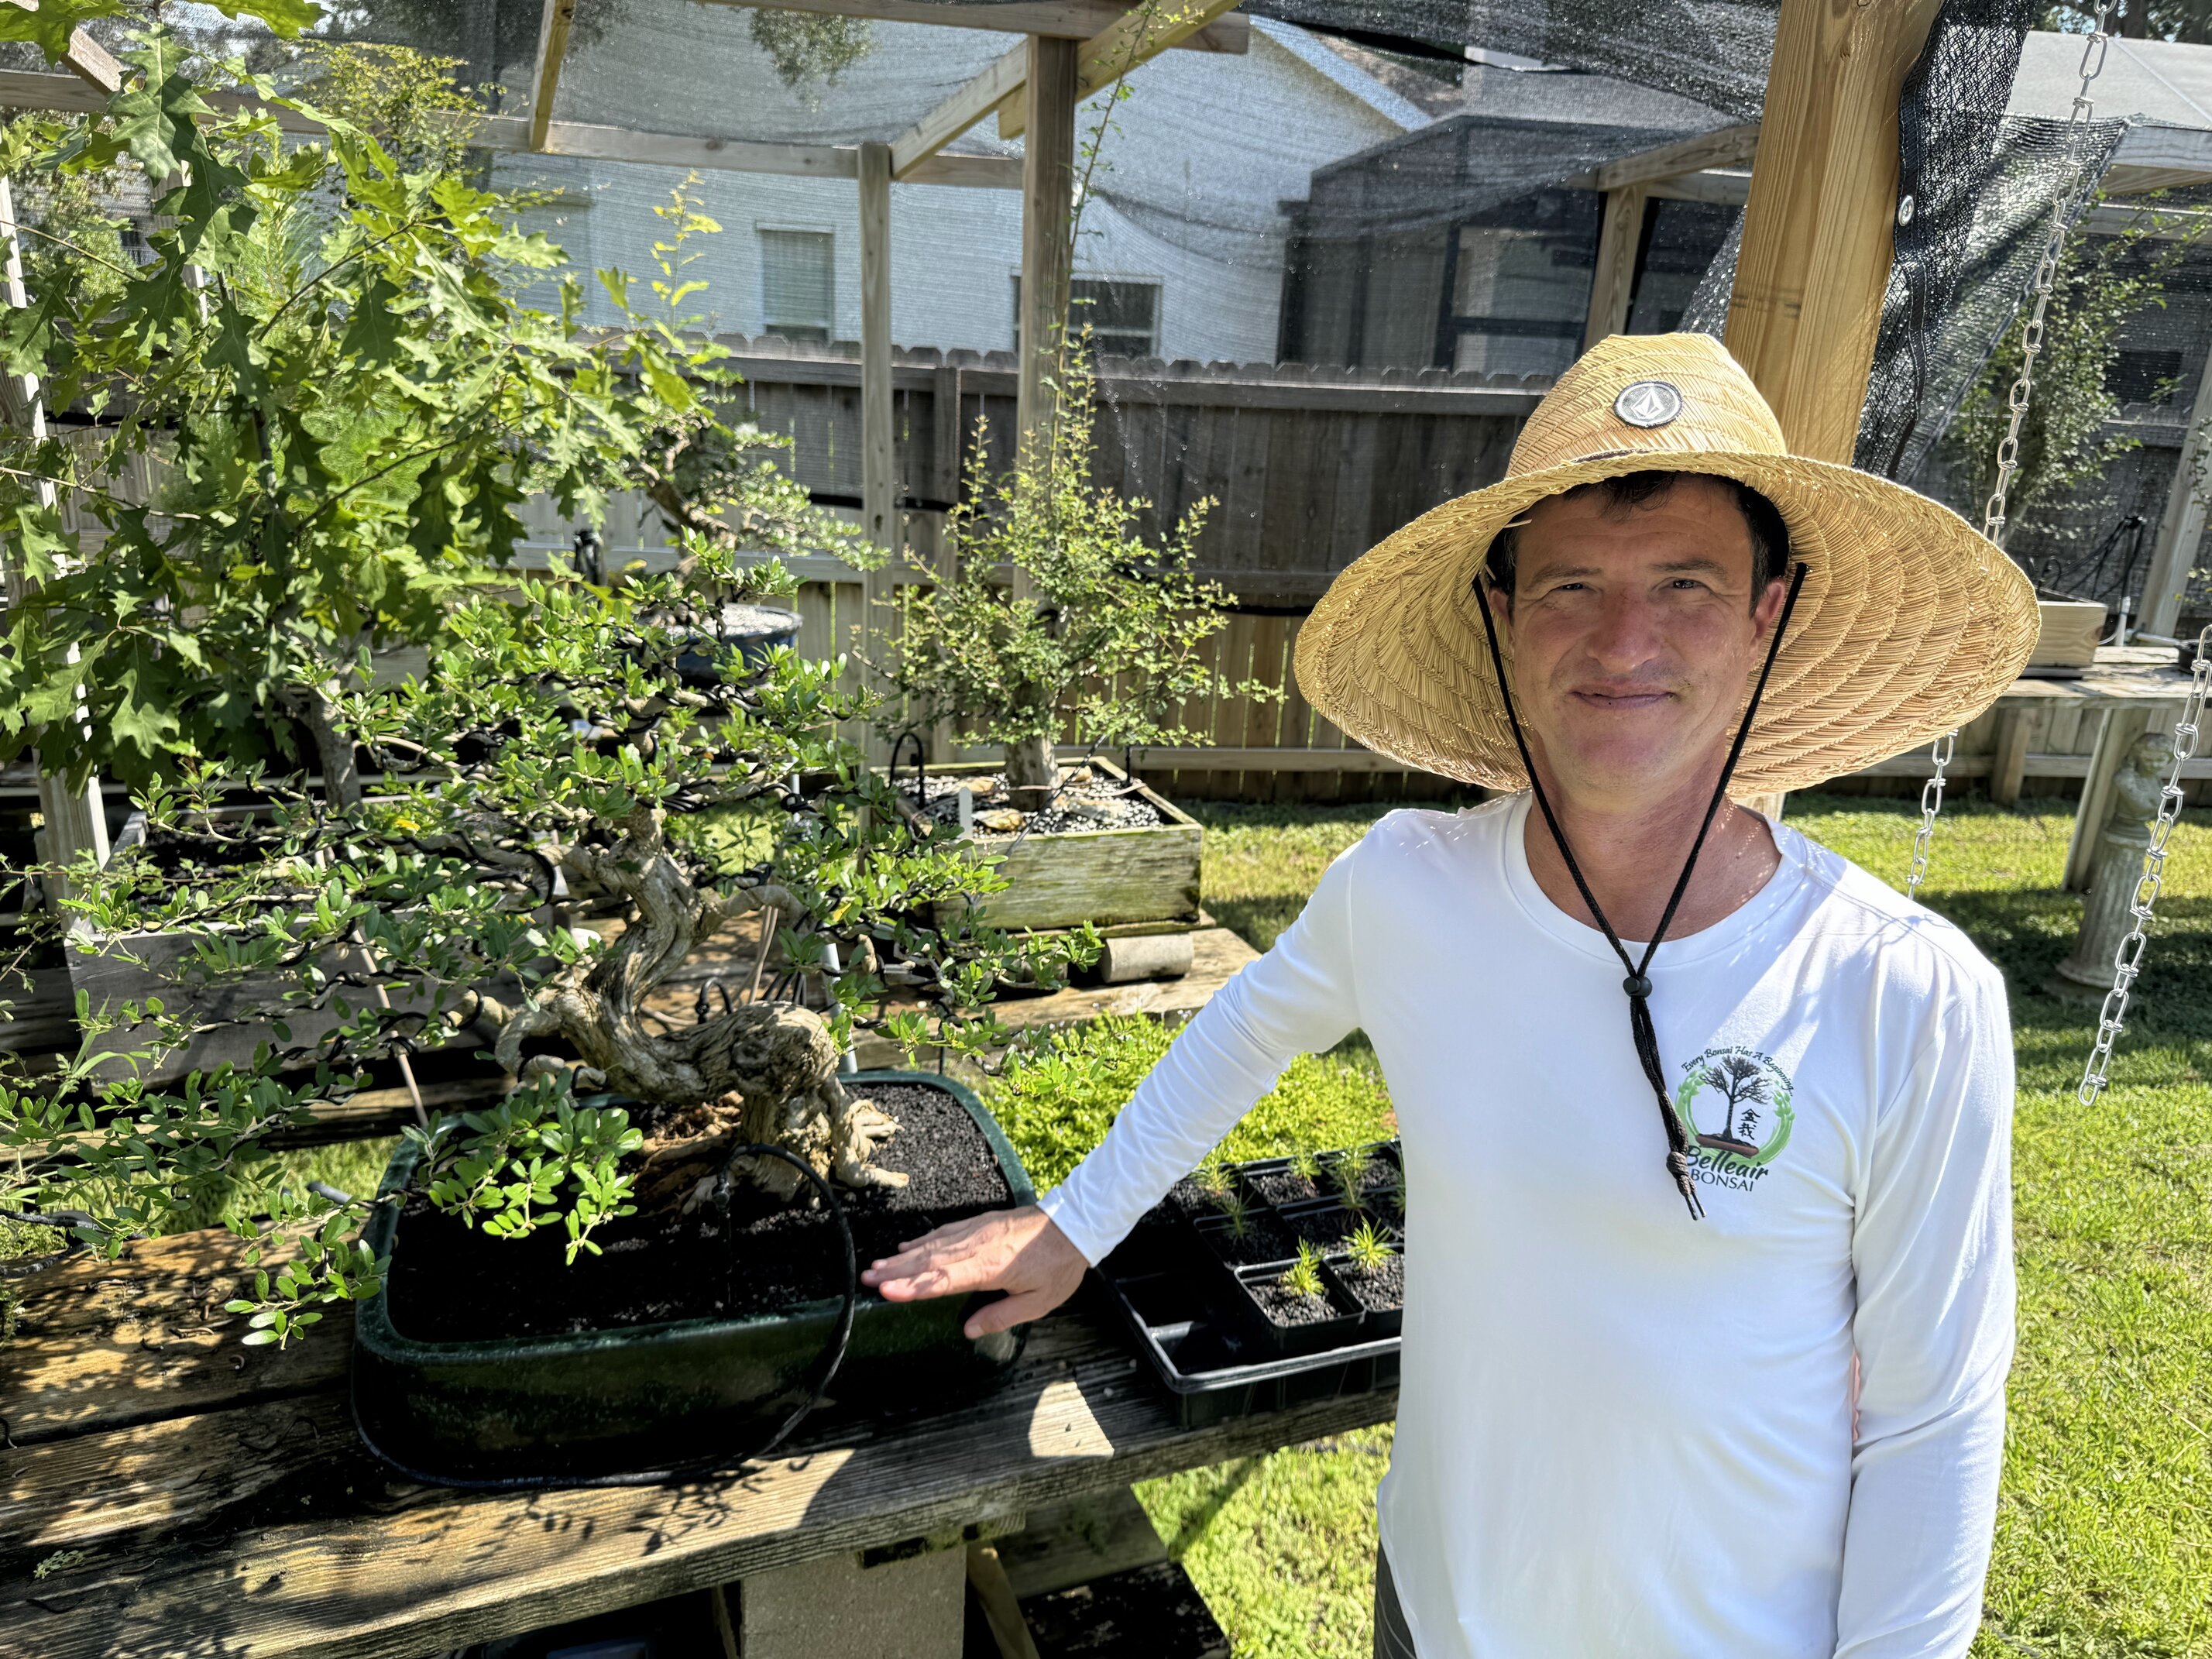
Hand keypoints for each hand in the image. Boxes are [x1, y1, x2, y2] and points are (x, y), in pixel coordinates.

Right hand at [861, 1204, 1087, 1338]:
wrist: (1075, 1225)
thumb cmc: (1059, 1266)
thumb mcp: (1039, 1301)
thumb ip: (1002, 1316)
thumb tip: (968, 1330)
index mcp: (990, 1267)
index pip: (943, 1279)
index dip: (913, 1286)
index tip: (886, 1290)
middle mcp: (977, 1246)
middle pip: (929, 1259)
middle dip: (896, 1270)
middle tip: (865, 1278)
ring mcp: (976, 1231)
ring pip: (933, 1244)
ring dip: (903, 1257)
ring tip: (876, 1266)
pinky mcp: (980, 1224)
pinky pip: (945, 1232)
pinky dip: (923, 1240)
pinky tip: (907, 1247)